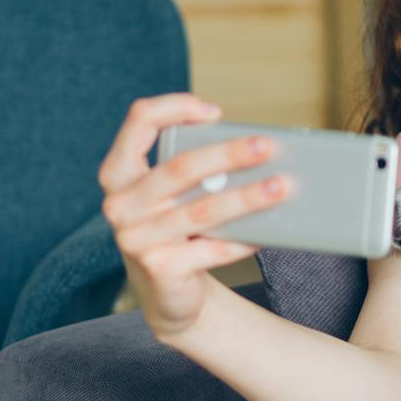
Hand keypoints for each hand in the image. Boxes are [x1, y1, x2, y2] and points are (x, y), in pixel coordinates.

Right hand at [98, 93, 286, 341]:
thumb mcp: (173, 194)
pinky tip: (269, 232)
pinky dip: (244, 240)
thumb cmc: (176, 229)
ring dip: (246, 197)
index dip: (175, 108)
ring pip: (202, 210)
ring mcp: (136, 238)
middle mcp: (120, 204)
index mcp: (120, 173)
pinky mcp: (159, 268)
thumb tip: (253, 148)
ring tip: (280, 186)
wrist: (167, 292)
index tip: (215, 111)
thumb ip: (193, 169)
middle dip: (228, 154)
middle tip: (266, 146)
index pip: (138, 122)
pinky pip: (212, 249)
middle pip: (180, 168)